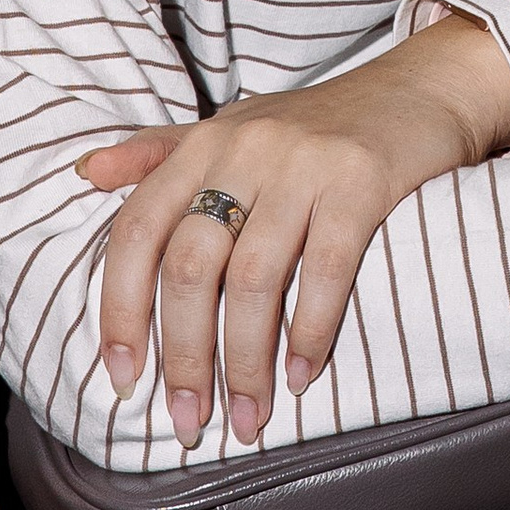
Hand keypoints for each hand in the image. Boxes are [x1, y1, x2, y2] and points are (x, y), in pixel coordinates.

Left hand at [82, 11, 509, 446]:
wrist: (424, 88)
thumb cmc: (320, 124)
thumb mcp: (234, 127)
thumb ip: (160, 152)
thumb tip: (85, 171)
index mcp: (203, 144)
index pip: (137, 233)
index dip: (120, 311)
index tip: (123, 380)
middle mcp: (245, 147)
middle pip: (190, 267)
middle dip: (184, 356)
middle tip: (187, 421)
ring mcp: (304, 162)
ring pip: (252, 278)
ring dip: (244, 361)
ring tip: (249, 417)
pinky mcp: (362, 180)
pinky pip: (325, 270)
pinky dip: (310, 332)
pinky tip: (303, 376)